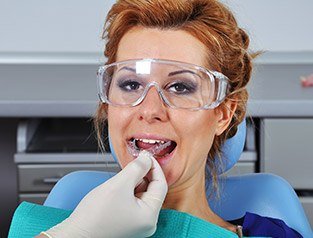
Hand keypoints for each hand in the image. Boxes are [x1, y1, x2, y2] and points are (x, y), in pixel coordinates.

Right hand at [42, 151, 167, 237]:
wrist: (75, 233)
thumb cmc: (94, 216)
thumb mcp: (119, 184)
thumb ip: (136, 168)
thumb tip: (147, 158)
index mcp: (149, 216)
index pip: (161, 185)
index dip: (154, 167)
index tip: (146, 156)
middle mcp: (147, 222)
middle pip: (152, 189)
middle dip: (143, 175)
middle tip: (133, 163)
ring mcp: (137, 223)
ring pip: (142, 193)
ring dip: (134, 182)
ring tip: (120, 180)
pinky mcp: (128, 221)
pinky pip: (134, 200)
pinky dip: (129, 190)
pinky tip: (118, 188)